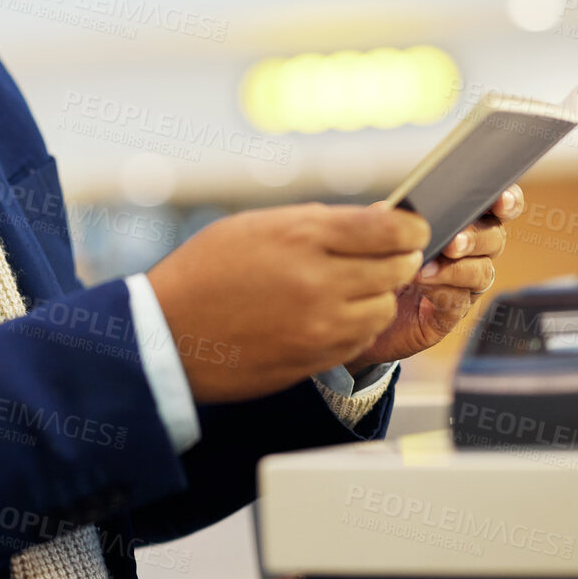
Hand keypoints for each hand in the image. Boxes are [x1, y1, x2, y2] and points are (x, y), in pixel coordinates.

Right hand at [146, 202, 429, 401]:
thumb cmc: (203, 272)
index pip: (390, 228)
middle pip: (397, 267)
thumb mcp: (255, 225)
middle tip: (385, 256)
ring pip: (384, 307)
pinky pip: (363, 339)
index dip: (410, 227)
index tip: (410, 228)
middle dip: (397, 259)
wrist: (167, 336)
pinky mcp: (316, 357)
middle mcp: (318, 280)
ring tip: (350, 287)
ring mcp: (319, 324)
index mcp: (302, 236)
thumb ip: (316, 222)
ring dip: (377, 295)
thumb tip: (371, 220)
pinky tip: (332, 314)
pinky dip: (358, 325)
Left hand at [343, 184, 523, 368]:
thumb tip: (404, 208)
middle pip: (494, 238)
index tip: (500, 200)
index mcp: (463, 221)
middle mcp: (472, 252)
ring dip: (456, 268)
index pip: (498, 206)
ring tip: (426, 266)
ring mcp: (465, 284)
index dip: (508, 200)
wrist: (359, 305)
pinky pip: (459, 301)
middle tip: (453, 241)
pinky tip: (421, 282)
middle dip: (476, 238)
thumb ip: (396, 215)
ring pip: (481, 272)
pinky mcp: (451, 312)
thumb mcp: (384, 229)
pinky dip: (441, 289)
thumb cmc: (378, 259)